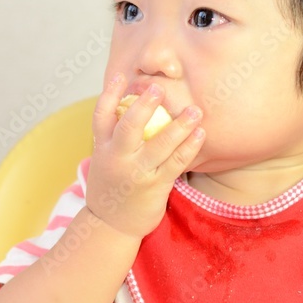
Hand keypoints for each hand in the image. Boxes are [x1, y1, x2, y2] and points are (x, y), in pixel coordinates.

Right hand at [84, 73, 204, 238]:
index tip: (122, 76)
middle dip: (145, 106)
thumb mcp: (104, 161)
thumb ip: (115, 138)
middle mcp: (117, 158)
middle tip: (159, 88)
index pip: (101, 116)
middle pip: (129, 126)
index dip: (111, 94)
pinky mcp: (155, 186)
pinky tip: (201, 134)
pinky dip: (190, 147)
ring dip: (179, 126)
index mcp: (102, 148)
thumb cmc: (113, 187)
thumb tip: (135, 107)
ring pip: (158, 145)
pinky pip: (176, 163)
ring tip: (195, 110)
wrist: (110, 226)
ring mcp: (136, 173)